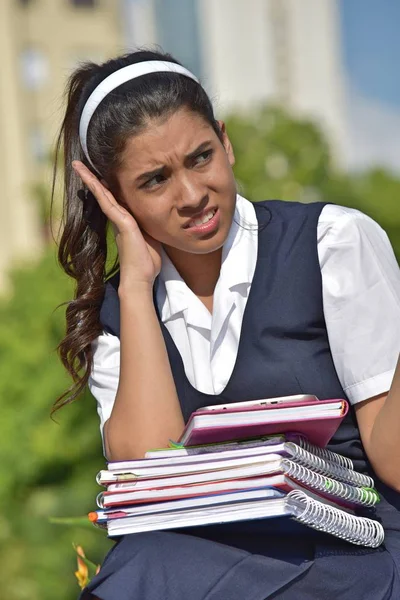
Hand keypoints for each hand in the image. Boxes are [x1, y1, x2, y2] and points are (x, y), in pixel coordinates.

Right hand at [72, 161, 161, 287]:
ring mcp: (119, 221)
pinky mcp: (123, 224)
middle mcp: (119, 220)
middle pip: (104, 194)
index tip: (98, 173)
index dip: (105, 186)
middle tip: (79, 164)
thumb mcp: (152, 239)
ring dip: (91, 179)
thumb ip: (150, 227)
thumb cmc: (148, 263)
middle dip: (92, 178)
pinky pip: (109, 203)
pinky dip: (99, 190)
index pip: (114, 199)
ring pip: (103, 195)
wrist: (141, 279)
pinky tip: (93, 179)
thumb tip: (161, 220)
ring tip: (78, 165)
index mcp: (126, 222)